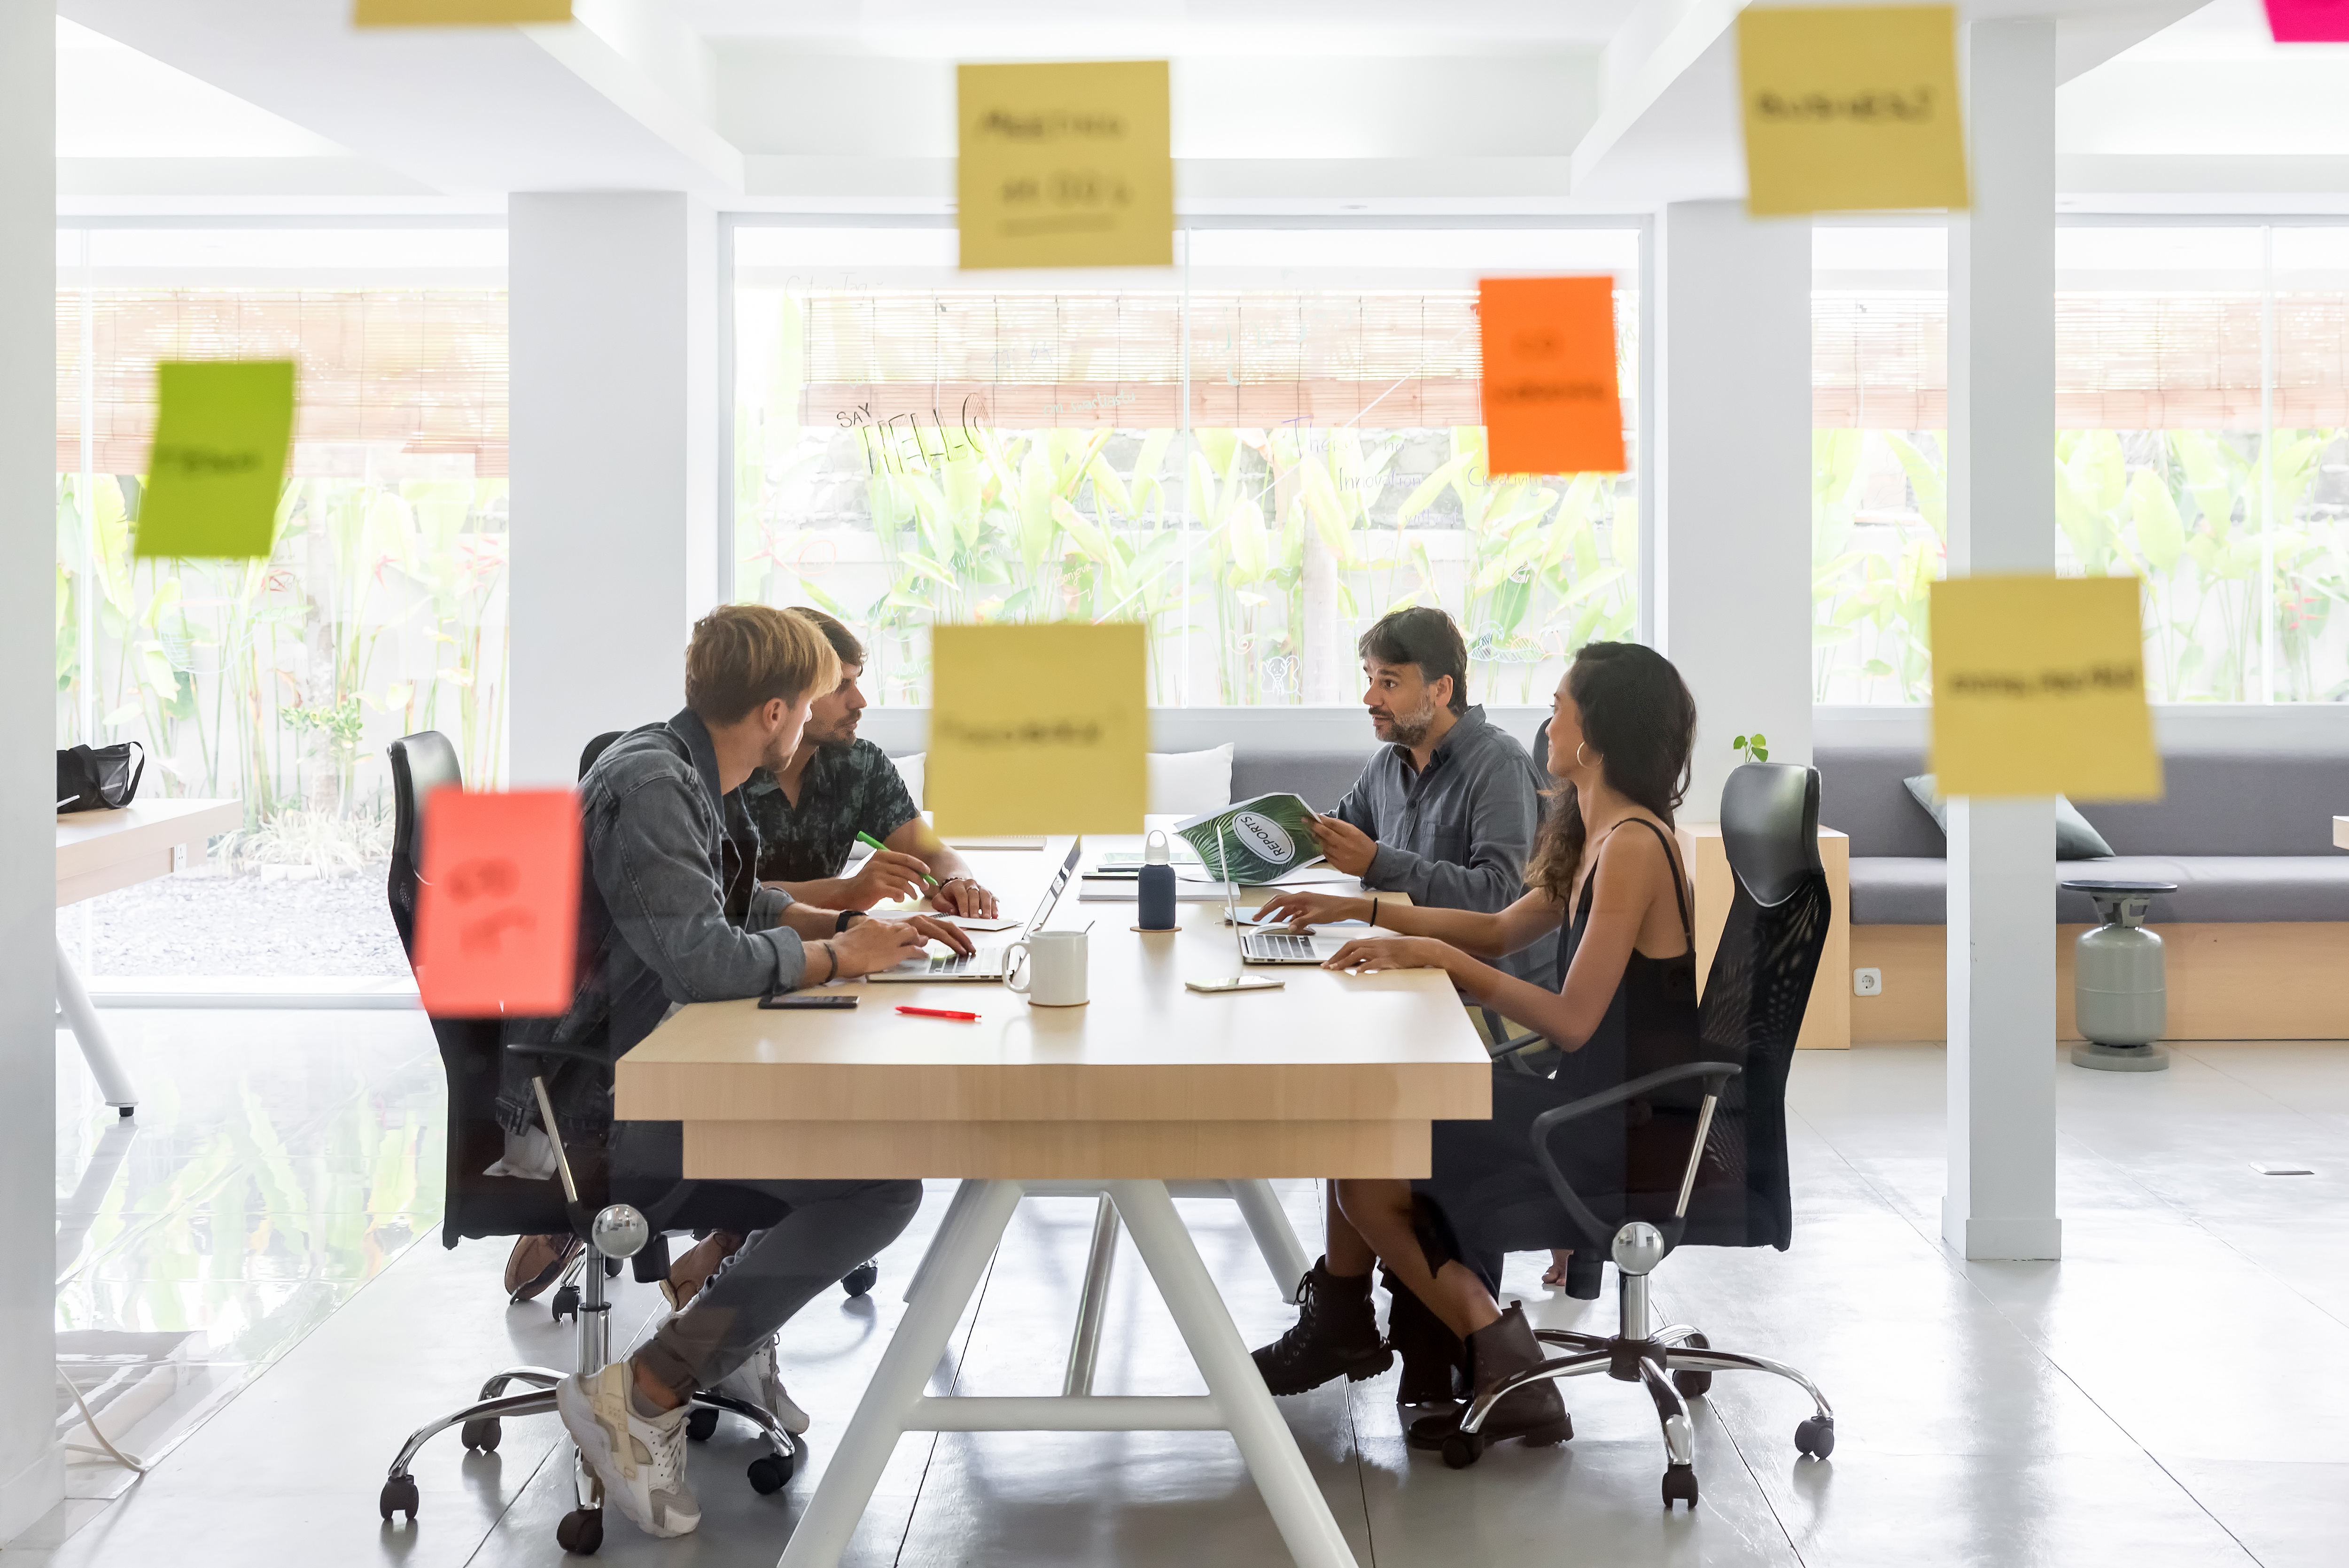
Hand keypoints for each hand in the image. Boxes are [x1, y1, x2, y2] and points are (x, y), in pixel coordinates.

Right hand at [826, 912, 970, 978]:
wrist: (841, 950)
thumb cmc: (856, 945)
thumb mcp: (882, 936)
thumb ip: (903, 939)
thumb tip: (922, 944)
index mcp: (899, 922)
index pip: (929, 922)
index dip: (947, 929)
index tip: (960, 937)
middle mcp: (901, 926)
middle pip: (935, 924)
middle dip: (956, 934)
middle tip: (970, 945)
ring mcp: (897, 936)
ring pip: (930, 932)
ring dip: (949, 942)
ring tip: (962, 951)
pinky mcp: (892, 949)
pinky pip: (913, 949)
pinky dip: (924, 952)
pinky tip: (934, 957)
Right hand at [844, 848, 931, 908]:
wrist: (846, 894)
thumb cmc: (865, 884)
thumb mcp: (878, 870)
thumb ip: (894, 869)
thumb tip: (918, 873)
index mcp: (882, 856)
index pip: (906, 858)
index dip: (919, 865)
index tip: (927, 872)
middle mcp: (879, 863)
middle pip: (907, 870)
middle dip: (919, 880)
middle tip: (924, 888)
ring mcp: (877, 875)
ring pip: (903, 882)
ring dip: (912, 891)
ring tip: (913, 896)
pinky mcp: (876, 887)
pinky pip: (897, 892)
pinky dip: (901, 896)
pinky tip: (900, 899)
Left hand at [932, 876, 999, 917]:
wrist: (958, 887)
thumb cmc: (949, 896)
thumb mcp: (939, 899)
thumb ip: (941, 904)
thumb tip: (952, 911)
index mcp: (957, 885)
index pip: (961, 894)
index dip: (964, 905)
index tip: (964, 915)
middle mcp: (970, 884)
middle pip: (974, 894)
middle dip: (975, 907)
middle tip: (975, 918)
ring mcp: (980, 888)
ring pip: (985, 895)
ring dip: (987, 907)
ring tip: (986, 917)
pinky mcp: (988, 893)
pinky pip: (993, 898)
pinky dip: (994, 907)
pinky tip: (995, 915)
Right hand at [1256, 889, 1367, 931]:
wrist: (1346, 908)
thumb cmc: (1333, 908)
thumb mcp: (1316, 917)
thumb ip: (1301, 922)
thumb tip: (1289, 927)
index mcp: (1300, 897)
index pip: (1278, 902)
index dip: (1266, 909)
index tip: (1258, 916)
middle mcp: (1300, 898)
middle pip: (1280, 904)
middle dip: (1269, 911)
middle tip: (1259, 918)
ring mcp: (1304, 903)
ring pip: (1287, 910)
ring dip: (1280, 917)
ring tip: (1273, 925)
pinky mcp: (1309, 908)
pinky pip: (1295, 914)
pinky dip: (1291, 920)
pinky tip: (1290, 926)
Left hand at [1305, 812, 1376, 877]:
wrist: (1373, 863)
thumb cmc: (1364, 845)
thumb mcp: (1356, 832)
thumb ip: (1341, 826)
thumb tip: (1326, 821)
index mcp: (1352, 834)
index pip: (1333, 824)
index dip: (1321, 819)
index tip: (1313, 815)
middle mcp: (1346, 845)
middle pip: (1326, 834)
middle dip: (1314, 826)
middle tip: (1306, 821)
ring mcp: (1341, 856)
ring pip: (1324, 845)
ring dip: (1316, 837)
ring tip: (1312, 832)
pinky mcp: (1338, 865)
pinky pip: (1326, 854)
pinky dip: (1322, 848)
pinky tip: (1321, 844)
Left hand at [1322, 935, 1448, 974]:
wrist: (1422, 947)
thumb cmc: (1406, 949)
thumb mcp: (1386, 948)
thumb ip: (1373, 953)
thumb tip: (1360, 962)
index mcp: (1374, 941)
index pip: (1351, 944)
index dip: (1338, 953)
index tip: (1329, 961)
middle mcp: (1375, 944)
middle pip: (1350, 947)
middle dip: (1336, 957)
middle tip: (1326, 966)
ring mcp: (1382, 951)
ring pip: (1358, 954)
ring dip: (1345, 962)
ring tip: (1335, 969)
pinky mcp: (1390, 959)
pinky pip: (1375, 962)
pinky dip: (1365, 966)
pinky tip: (1357, 971)